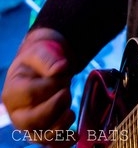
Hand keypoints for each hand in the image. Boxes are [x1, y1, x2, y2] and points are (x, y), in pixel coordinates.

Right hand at [1, 27, 75, 144]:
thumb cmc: (41, 57)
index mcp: (12, 91)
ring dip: (60, 125)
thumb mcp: (41, 50)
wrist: (46, 64)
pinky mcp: (41, 131)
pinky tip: (74, 135)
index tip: (62, 74)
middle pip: (32, 120)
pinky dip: (62, 142)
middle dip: (54, 106)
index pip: (30, 94)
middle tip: (67, 91)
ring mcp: (28, 124)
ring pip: (40, 136)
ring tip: (71, 111)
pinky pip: (50, 143)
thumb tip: (60, 68)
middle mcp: (16, 112)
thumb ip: (48, 59)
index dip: (50, 86)